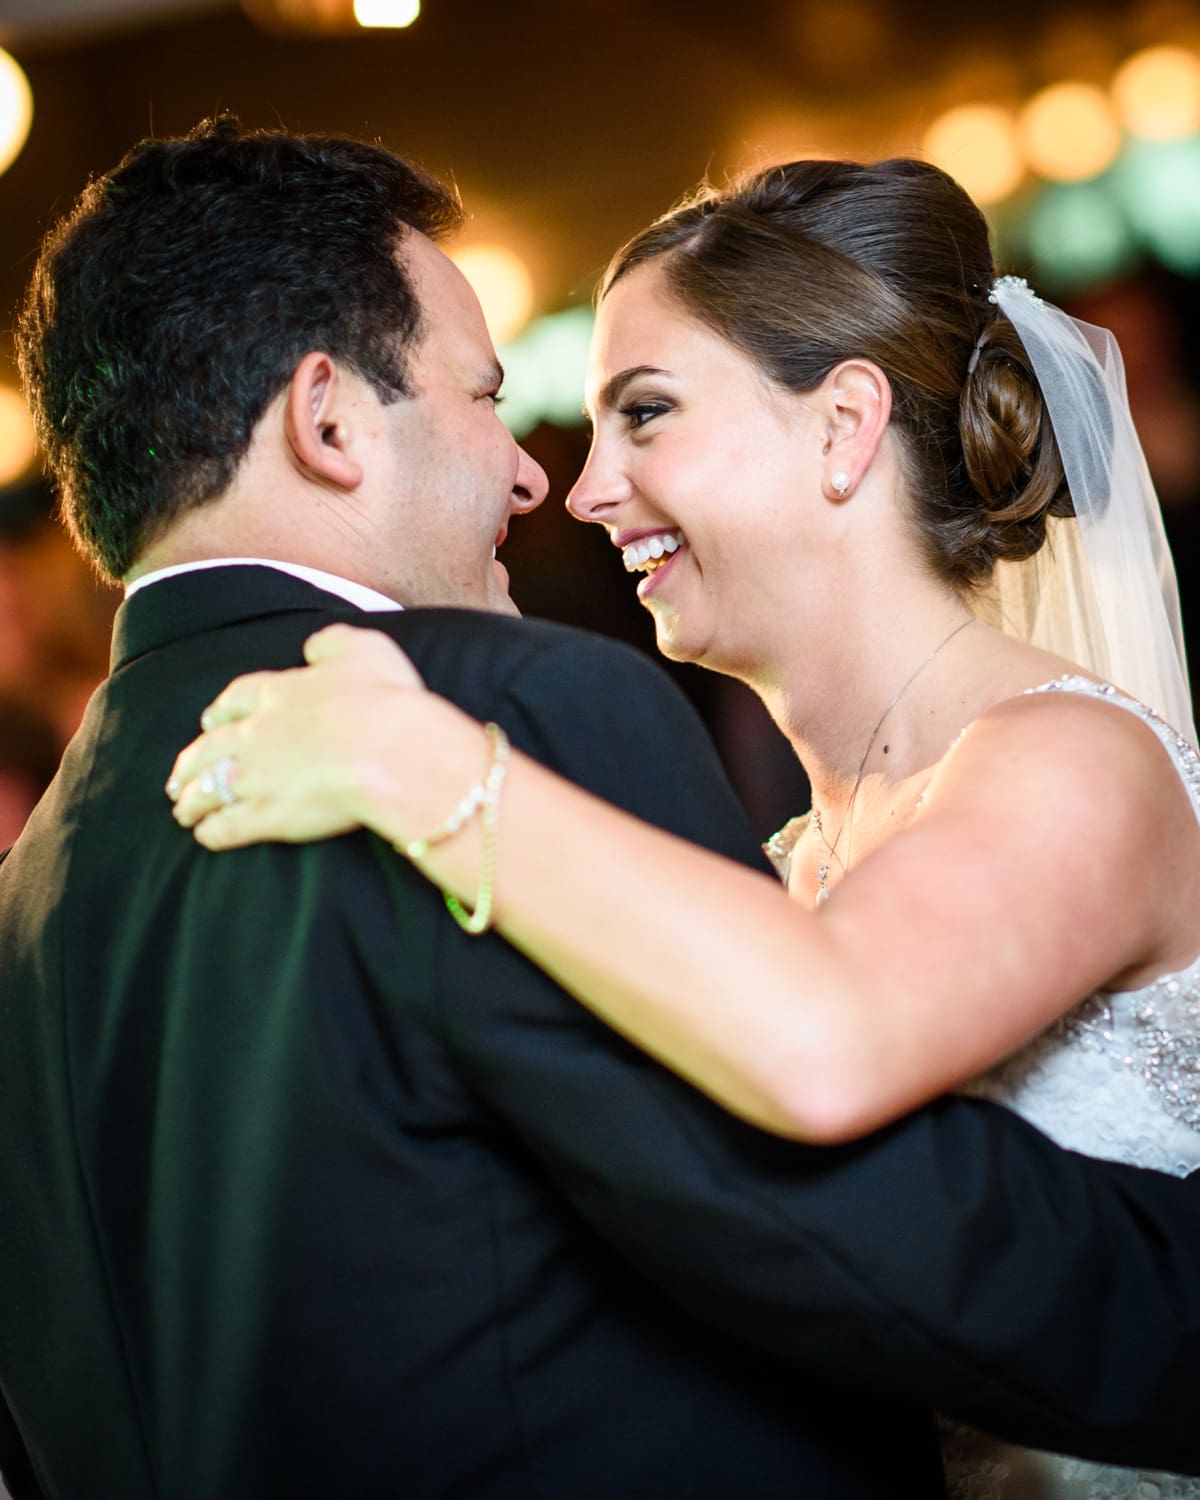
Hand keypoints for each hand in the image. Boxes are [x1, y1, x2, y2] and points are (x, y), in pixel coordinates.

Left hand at [167, 624, 429, 848]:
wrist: (387, 750)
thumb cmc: (383, 699)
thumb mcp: (365, 650)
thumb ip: (333, 643)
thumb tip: (312, 647)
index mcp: (281, 694)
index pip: (238, 698)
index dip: (221, 710)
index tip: (209, 719)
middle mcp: (258, 734)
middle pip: (210, 747)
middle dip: (189, 762)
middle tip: (176, 776)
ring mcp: (257, 777)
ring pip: (209, 788)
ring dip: (191, 800)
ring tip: (181, 811)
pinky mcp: (267, 816)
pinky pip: (228, 826)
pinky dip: (212, 832)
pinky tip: (204, 837)